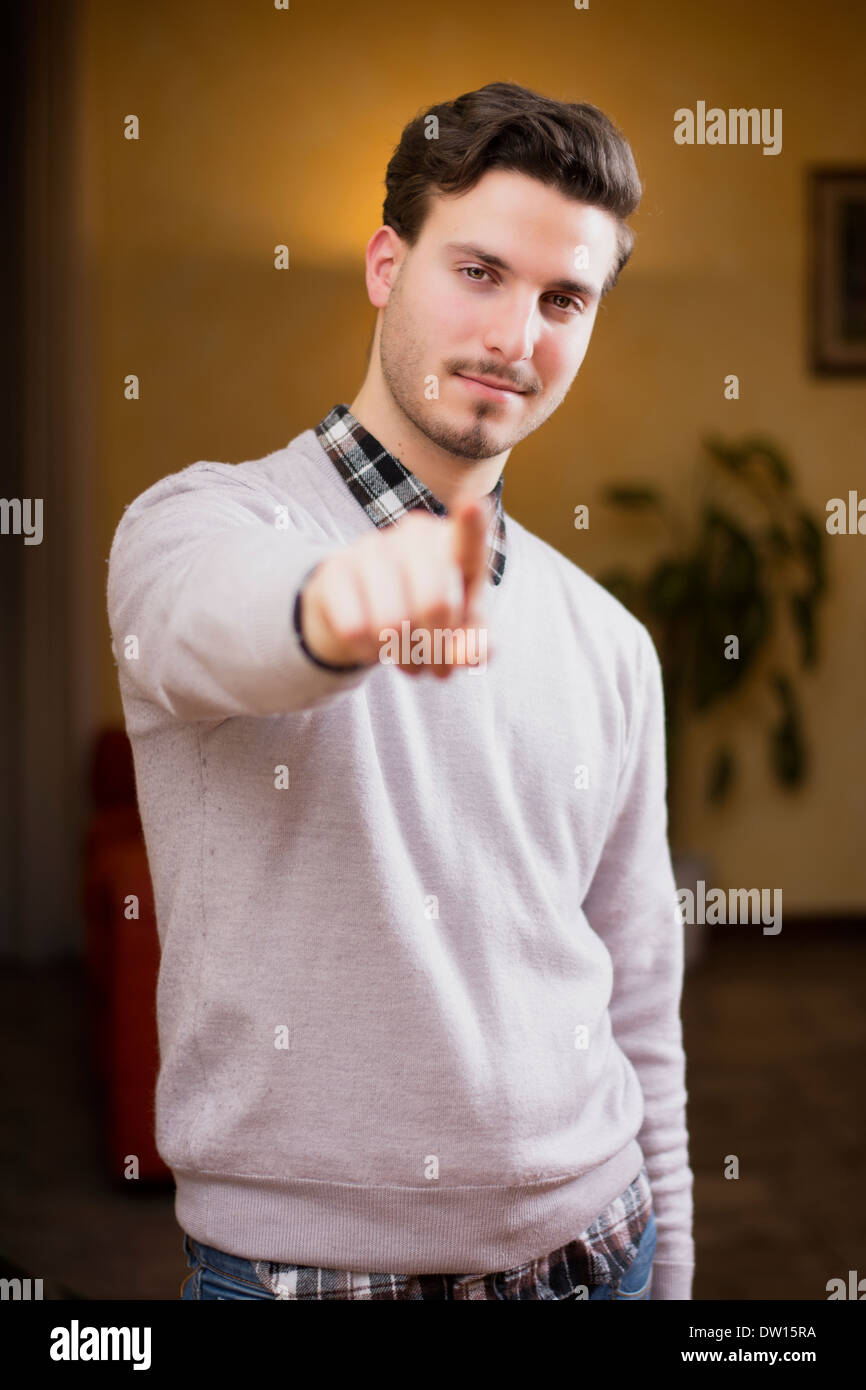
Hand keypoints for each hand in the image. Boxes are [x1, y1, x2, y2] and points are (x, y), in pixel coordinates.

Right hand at [298, 498, 494, 678]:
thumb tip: (467, 656)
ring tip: (407, 659)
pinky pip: (353, 628)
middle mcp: (415, 536)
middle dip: (437, 649)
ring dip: (403, 657)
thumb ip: (476, 644)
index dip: (471, 525)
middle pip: (436, 605)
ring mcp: (372, 546)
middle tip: (437, 668)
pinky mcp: (335, 568)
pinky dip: (366, 652)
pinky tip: (371, 646)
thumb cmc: (430, 616)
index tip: (474, 506)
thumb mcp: (462, 633)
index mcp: (454, 545)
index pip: (467, 538)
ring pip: (390, 624)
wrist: (367, 609)